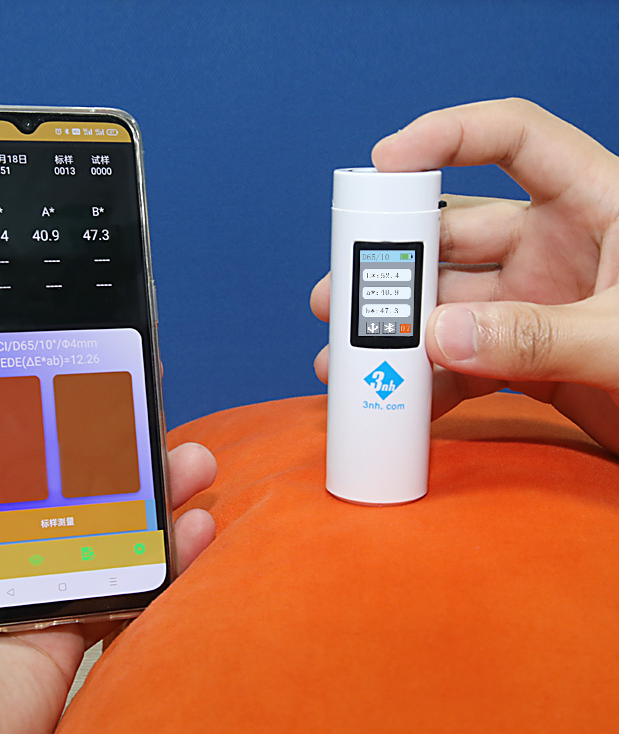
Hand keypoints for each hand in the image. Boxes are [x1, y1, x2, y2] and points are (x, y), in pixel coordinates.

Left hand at [0, 342, 216, 733]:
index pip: (4, 431)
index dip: (44, 395)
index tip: (86, 361)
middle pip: (70, 468)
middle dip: (116, 436)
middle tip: (152, 405)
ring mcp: (40, 573)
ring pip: (111, 516)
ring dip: (156, 487)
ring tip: (193, 463)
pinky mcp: (72, 618)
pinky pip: (131, 577)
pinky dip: (169, 555)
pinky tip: (194, 529)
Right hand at [312, 98, 618, 453]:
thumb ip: (539, 337)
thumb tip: (439, 338)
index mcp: (598, 205)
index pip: (515, 138)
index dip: (446, 137)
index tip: (383, 164)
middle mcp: (559, 247)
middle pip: (457, 235)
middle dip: (393, 264)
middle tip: (338, 293)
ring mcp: (540, 304)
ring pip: (451, 306)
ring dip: (398, 331)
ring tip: (344, 358)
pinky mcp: (532, 357)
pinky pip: (467, 361)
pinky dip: (431, 380)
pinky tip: (398, 399)